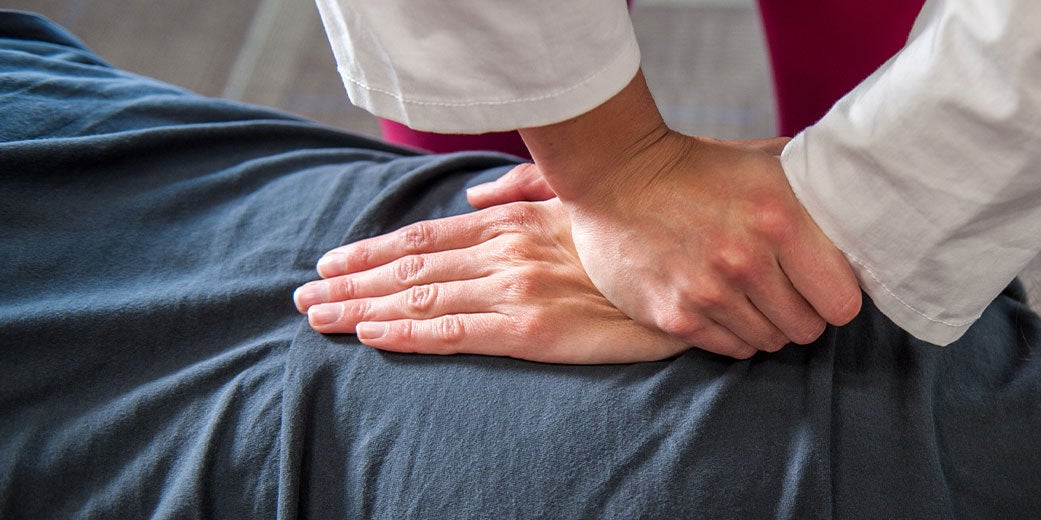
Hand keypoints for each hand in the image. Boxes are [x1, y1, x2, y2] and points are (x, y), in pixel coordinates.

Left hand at [293, 200, 686, 363]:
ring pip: (422, 297)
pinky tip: (372, 335)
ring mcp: (516, 290)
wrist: (689, 270)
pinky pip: (456, 332)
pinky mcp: (532, 330)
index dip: (374, 251)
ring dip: (363, 308)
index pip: (427, 237)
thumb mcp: (580, 202)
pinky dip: (408, 332)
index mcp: (514, 222)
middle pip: (411, 267)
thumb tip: (479, 195)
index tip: (334, 262)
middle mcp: (506, 252)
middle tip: (306, 298)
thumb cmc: (635, 238)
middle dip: (352, 282)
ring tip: (320, 318)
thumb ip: (526, 190)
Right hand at [522, 130, 862, 358]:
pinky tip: (722, 302)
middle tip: (785, 287)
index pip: (843, 300)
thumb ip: (813, 193)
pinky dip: (734, 332)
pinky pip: (732, 349)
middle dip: (804, 311)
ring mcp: (708, 293)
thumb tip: (864, 215)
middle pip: (809, 328)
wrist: (615, 175)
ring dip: (768, 324)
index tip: (823, 282)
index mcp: (778, 217)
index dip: (837, 294)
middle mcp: (746, 260)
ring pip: (771, 343)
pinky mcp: (675, 316)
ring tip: (749, 291)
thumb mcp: (764, 165)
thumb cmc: (699, 170)